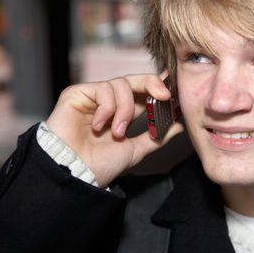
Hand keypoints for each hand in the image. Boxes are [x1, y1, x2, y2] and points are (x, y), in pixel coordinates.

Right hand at [45, 74, 183, 186]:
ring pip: (120, 85)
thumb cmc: (98, 165)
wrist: (74, 173)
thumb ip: (156, 137)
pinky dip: (107, 108)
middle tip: (164, 96)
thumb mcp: (135, 151)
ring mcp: (93, 97)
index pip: (143, 92)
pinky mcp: (77, 93)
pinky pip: (102, 89)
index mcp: (122, 113)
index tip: (173, 88)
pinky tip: (98, 126)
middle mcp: (108, 102)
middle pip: (134, 80)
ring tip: (117, 132)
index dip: (158, 86)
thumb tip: (179, 126)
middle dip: (152, 84)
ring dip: (124, 110)